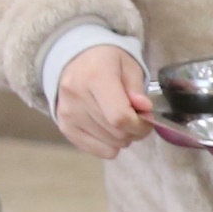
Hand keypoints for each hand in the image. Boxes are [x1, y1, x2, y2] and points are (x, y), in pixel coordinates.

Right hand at [54, 43, 156, 158]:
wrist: (76, 60)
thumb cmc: (107, 62)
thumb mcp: (129, 66)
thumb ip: (137, 89)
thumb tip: (145, 110)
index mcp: (95, 76)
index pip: (120, 117)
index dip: (140, 125)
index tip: (147, 120)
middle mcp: (76, 96)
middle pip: (116, 133)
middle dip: (135, 131)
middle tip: (137, 119)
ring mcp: (67, 114)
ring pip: (110, 144)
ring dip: (123, 138)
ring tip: (121, 120)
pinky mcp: (65, 127)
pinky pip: (97, 150)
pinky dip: (110, 145)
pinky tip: (108, 128)